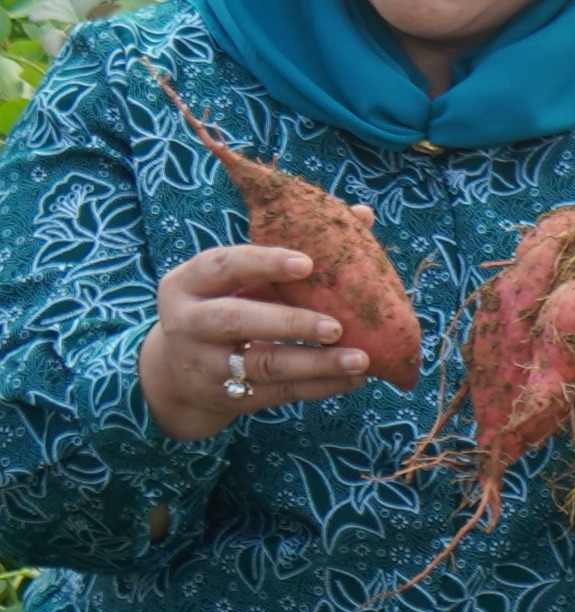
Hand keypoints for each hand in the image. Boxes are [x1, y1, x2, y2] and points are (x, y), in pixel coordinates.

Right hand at [138, 245, 363, 444]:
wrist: (176, 375)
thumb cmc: (223, 307)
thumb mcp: (238, 280)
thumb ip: (291, 251)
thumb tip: (362, 214)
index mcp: (189, 282)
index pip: (223, 265)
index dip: (264, 262)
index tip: (307, 263)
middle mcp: (189, 322)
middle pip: (237, 319)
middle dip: (291, 322)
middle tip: (337, 325)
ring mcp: (206, 364)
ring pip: (263, 363)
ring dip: (316, 363)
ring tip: (361, 359)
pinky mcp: (227, 397)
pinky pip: (279, 392)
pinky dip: (320, 386)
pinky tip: (354, 378)